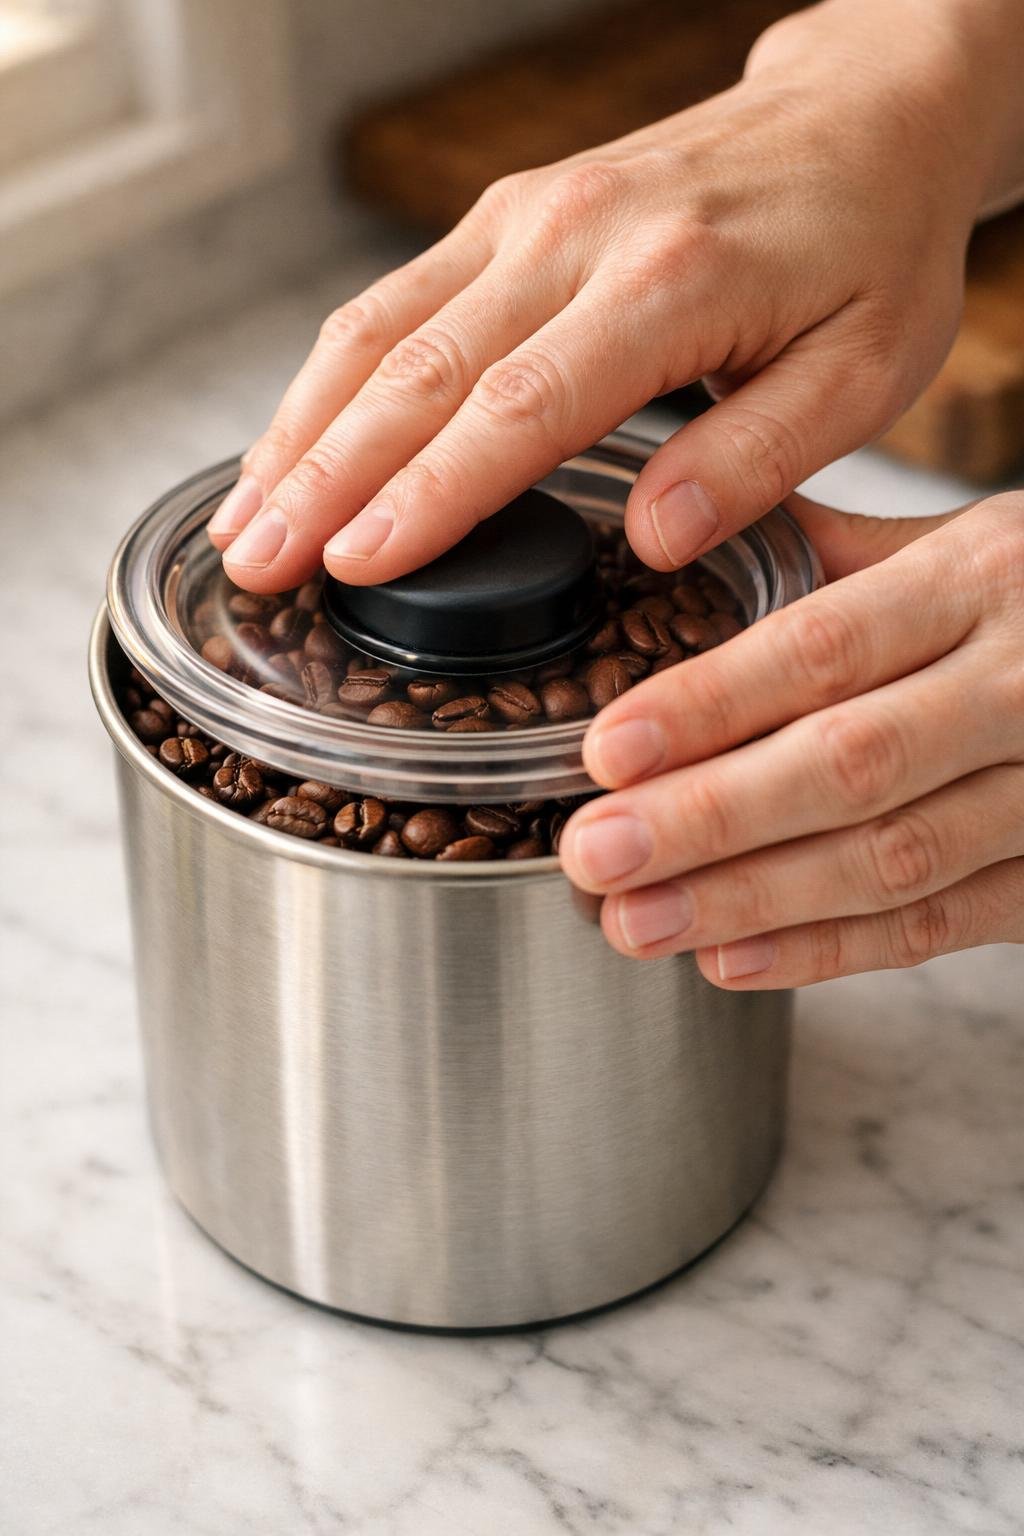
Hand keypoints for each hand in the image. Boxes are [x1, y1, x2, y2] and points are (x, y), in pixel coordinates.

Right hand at [206, 0, 995, 593]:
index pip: (521, 402)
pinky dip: (330, 381)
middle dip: (325, 475)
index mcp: (671, 280)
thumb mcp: (867, 370)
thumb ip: (760, 456)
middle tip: (258, 564)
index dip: (430, 492)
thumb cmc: (873, 250)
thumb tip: (651, 540)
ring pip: (382, 327)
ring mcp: (529, 216)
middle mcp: (576, 234)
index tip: (355, 563)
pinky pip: (395, 300)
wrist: (861, 117)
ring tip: (245, 523)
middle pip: (420, 366)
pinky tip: (296, 446)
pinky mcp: (508, 216)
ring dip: (302, 428)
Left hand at [558, 494, 1023, 986]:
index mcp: (985, 580)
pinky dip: (831, 952)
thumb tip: (683, 534)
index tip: (605, 749)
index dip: (710, 705)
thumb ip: (840, 556)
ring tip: (635, 921)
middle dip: (709, 818)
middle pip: (850, 763)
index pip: (825, 647)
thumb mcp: (973, 541)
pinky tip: (730, 960)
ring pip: (892, 858)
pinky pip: (941, 926)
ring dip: (751, 901)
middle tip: (595, 853)